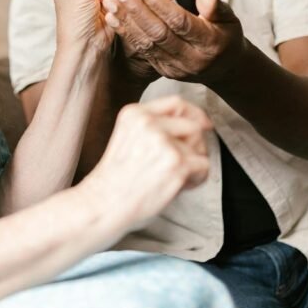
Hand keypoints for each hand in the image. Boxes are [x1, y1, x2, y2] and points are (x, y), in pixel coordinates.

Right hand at [79, 96, 211, 231]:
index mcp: (134, 113)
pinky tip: (178, 186)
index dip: (194, 114)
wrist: (104, 204)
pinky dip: (196, 179)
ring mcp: (163, 142)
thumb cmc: (116, 179)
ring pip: (199, 147)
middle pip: (193, 125)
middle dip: (194, 145)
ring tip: (173, 178)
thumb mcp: (127, 137)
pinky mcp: (176, 163)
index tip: (203, 125)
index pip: (176, 102)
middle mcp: (148, 123)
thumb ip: (153, 126)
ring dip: (193, 164)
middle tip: (179, 166)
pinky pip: (204, 166)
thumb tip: (197, 123)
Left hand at [101, 0, 244, 85]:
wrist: (222, 69)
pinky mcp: (161, 69)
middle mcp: (190, 59)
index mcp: (209, 44)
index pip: (180, 22)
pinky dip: (125, 31)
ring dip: (125, 20)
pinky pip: (141, 50)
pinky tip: (112, 16)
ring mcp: (174, 67)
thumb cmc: (225, 36)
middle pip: (158, 33)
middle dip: (136, 10)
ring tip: (110, 0)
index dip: (159, 4)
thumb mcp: (229, 19)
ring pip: (146, 42)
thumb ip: (216, 6)